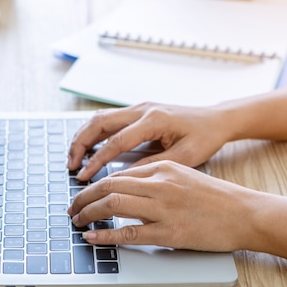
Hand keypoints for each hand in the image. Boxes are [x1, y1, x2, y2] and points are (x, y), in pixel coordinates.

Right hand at [67, 102, 228, 181]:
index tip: (84, 177)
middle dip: (80, 144)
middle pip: (100, 122)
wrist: (216, 119)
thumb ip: (153, 166)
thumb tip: (124, 180)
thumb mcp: (184, 157)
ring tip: (73, 159)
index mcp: (154, 120)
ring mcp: (139, 107)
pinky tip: (88, 149)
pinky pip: (109, 119)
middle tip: (70, 166)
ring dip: (84, 137)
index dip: (97, 161)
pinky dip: (94, 133)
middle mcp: (143, 109)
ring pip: (100, 118)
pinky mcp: (138, 111)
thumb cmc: (205, 137)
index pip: (116, 141)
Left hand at [67, 160, 253, 251]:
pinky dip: (106, 235)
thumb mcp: (185, 175)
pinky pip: (129, 232)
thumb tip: (128, 187)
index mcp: (163, 168)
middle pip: (109, 186)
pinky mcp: (170, 232)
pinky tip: (93, 238)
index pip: (118, 174)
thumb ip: (157, 178)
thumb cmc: (216, 197)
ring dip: (89, 213)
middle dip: (84, 197)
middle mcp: (160, 184)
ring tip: (78, 222)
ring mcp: (164, 208)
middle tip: (72, 208)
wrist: (244, 213)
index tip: (83, 194)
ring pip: (113, 204)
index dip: (94, 185)